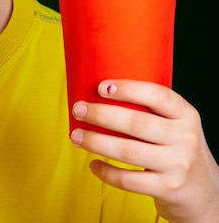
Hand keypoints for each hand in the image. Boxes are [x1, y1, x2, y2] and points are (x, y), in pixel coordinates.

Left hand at [70, 80, 218, 221]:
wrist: (206, 196)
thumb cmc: (178, 151)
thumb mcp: (176, 126)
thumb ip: (151, 111)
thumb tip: (99, 94)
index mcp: (186, 115)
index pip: (157, 95)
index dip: (127, 89)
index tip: (100, 87)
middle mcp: (185, 138)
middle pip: (136, 122)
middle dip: (100, 114)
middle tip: (78, 109)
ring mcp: (178, 165)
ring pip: (127, 150)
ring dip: (96, 141)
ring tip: (76, 136)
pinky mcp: (169, 189)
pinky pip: (129, 180)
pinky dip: (106, 172)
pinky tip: (94, 164)